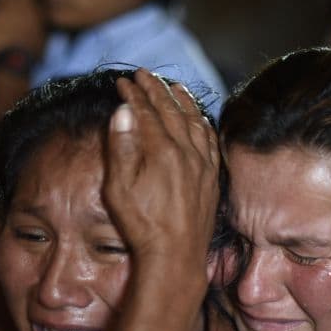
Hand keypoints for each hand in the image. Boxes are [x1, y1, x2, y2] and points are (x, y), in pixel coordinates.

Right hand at [105, 69, 219, 277]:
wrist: (175, 255)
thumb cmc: (141, 226)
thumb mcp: (118, 189)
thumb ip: (121, 147)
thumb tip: (123, 112)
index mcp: (161, 151)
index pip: (145, 111)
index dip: (132, 93)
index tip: (122, 82)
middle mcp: (186, 152)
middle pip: (171, 110)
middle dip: (155, 89)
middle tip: (143, 75)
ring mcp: (202, 164)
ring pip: (194, 121)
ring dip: (183, 100)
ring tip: (174, 86)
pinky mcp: (211, 178)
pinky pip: (210, 140)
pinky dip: (203, 123)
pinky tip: (199, 119)